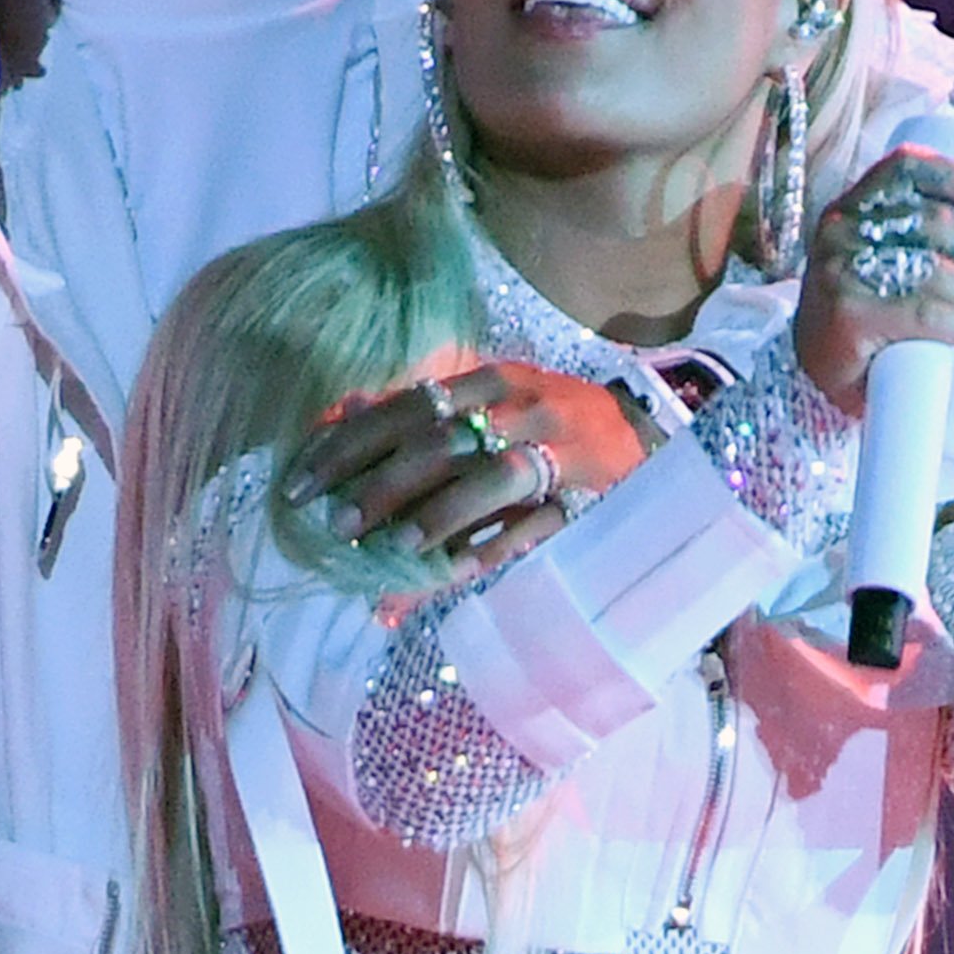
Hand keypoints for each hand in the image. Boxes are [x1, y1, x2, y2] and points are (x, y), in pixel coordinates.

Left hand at [283, 362, 650, 578]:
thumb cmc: (553, 421)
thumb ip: (425, 411)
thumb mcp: (494, 399)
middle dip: (383, 485)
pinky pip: (536, 527)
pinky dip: (494, 550)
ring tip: (393, 551)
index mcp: (492, 381)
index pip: (406, 407)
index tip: (301, 481)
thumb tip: (344, 417)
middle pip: (442, 443)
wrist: (651, 434)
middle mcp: (524, 410)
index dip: (349, 444)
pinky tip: (453, 572)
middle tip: (337, 524)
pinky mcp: (589, 499)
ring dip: (438, 517)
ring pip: (492, 481)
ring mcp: (561, 455)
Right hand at [793, 149, 953, 414]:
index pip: (905, 166)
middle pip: (936, 222)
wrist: (815, 372)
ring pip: (936, 271)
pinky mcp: (850, 313)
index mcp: (849, 209)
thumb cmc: (862, 319)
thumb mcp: (898, 272)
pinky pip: (927, 312)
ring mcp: (841, 271)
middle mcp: (841, 230)